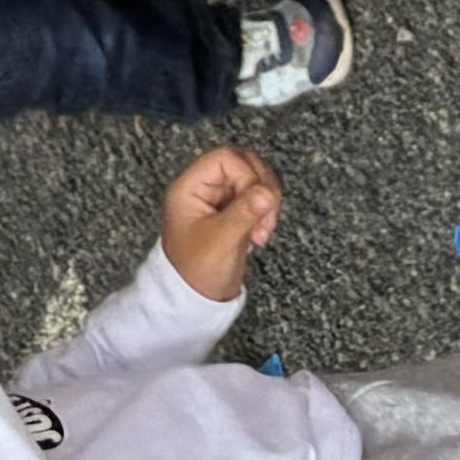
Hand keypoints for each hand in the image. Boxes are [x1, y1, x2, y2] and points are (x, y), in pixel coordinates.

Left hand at [157, 148, 280, 302]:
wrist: (195, 301)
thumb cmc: (197, 272)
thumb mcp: (220, 241)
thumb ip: (244, 213)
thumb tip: (268, 191)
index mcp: (191, 187)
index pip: (226, 158)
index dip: (248, 176)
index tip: (257, 204)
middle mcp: (204, 188)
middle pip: (244, 164)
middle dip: (262, 188)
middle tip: (266, 218)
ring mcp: (220, 200)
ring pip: (254, 179)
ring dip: (267, 200)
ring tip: (263, 230)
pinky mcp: (234, 212)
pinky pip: (257, 197)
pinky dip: (266, 211)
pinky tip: (261, 234)